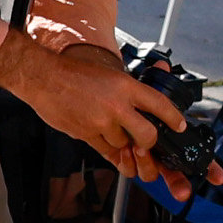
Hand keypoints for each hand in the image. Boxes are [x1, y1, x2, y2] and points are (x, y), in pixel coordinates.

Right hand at [19, 39, 185, 176]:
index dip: (173, 118)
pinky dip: (110, 149)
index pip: (159, 105)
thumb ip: (133, 83)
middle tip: (146, 141)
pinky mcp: (87, 134)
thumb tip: (159, 76)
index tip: (179, 126)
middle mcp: (117, 105)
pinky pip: (106, 151)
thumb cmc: (75, 73)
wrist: (43, 77)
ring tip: (112, 130)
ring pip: (124, 145)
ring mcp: (101, 122)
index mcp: (126, 86)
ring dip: (123, 144)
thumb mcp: (110, 71)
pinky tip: (106, 140)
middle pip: (147, 136)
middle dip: (149, 143)